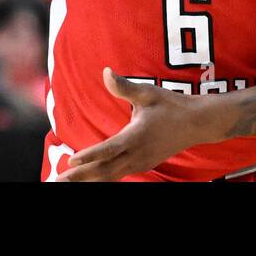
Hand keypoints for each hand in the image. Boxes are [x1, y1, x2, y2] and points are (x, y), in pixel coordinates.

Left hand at [57, 68, 218, 180]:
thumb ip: (124, 86)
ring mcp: (141, 163)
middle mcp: (137, 154)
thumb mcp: (148, 93)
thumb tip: (106, 72)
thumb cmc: (171, 106)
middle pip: (105, 170)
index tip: (71, 161)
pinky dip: (101, 180)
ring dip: (88, 181)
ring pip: (110, 177)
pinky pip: (118, 176)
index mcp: (137, 136)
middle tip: (58, 181)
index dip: (90, 156)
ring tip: (66, 183)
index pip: (109, 149)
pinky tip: (88, 181)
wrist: (197, 124)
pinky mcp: (143, 165)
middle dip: (80, 177)